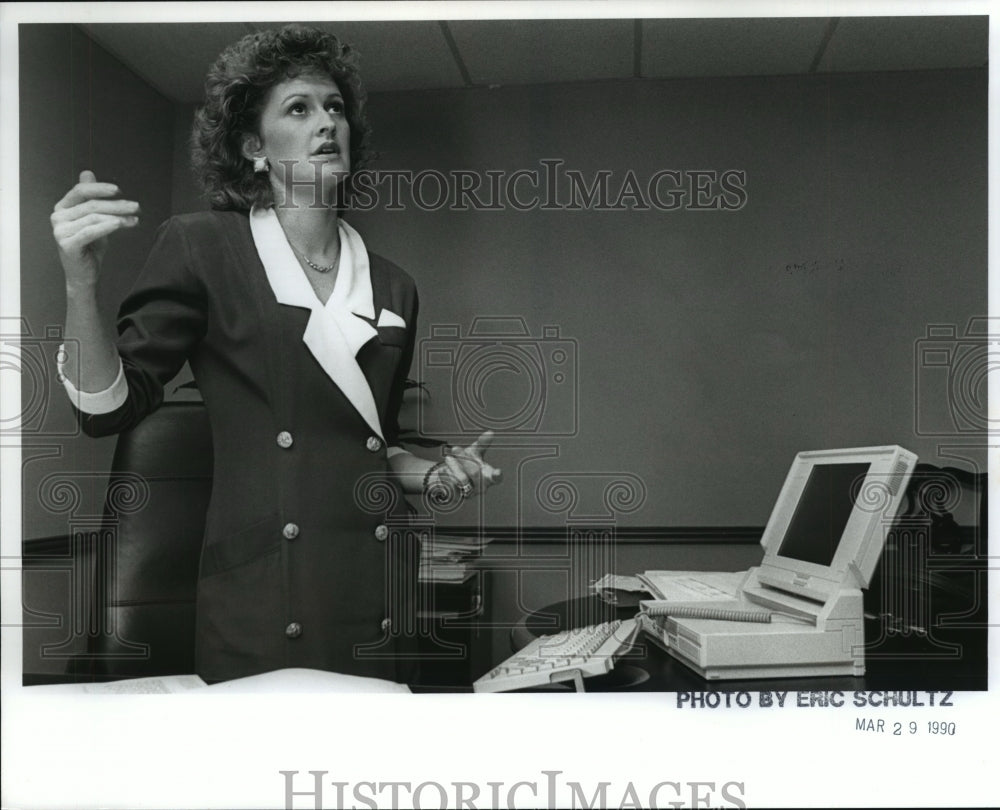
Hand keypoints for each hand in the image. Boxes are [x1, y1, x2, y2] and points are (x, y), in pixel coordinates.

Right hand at [51, 170, 140, 287]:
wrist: (84, 274)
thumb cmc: (90, 247)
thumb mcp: (93, 219)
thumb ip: (90, 198)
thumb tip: (87, 173)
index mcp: (62, 208)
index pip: (81, 191)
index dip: (100, 188)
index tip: (119, 190)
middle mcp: (58, 217)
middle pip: (91, 205)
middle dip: (117, 205)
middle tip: (136, 206)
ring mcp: (60, 231)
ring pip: (94, 217)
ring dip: (118, 217)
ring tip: (135, 219)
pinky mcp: (67, 244)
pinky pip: (91, 231)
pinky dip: (107, 226)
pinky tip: (121, 223)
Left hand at [432, 431, 502, 501]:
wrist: (448, 475)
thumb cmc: (466, 463)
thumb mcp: (474, 452)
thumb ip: (482, 443)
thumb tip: (490, 432)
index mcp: (488, 476)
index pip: (496, 478)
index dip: (497, 475)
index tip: (497, 472)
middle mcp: (480, 487)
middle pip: (475, 473)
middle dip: (463, 458)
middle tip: (455, 448)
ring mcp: (468, 494)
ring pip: (461, 480)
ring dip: (452, 465)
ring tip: (448, 459)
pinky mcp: (455, 497)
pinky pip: (449, 484)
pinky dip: (445, 473)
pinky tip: (444, 470)